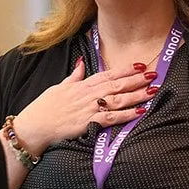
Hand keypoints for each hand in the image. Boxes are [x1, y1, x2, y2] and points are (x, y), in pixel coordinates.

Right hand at [11, 58, 156, 152]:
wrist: (34, 127)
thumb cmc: (44, 108)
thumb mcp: (58, 86)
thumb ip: (73, 75)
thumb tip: (80, 62)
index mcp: (81, 85)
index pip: (107, 74)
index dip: (124, 70)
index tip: (139, 65)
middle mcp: (87, 94)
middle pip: (116, 84)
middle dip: (136, 79)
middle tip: (153, 74)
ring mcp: (88, 108)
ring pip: (117, 99)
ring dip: (136, 95)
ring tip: (152, 91)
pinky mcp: (88, 123)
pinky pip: (111, 118)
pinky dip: (127, 115)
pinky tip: (140, 112)